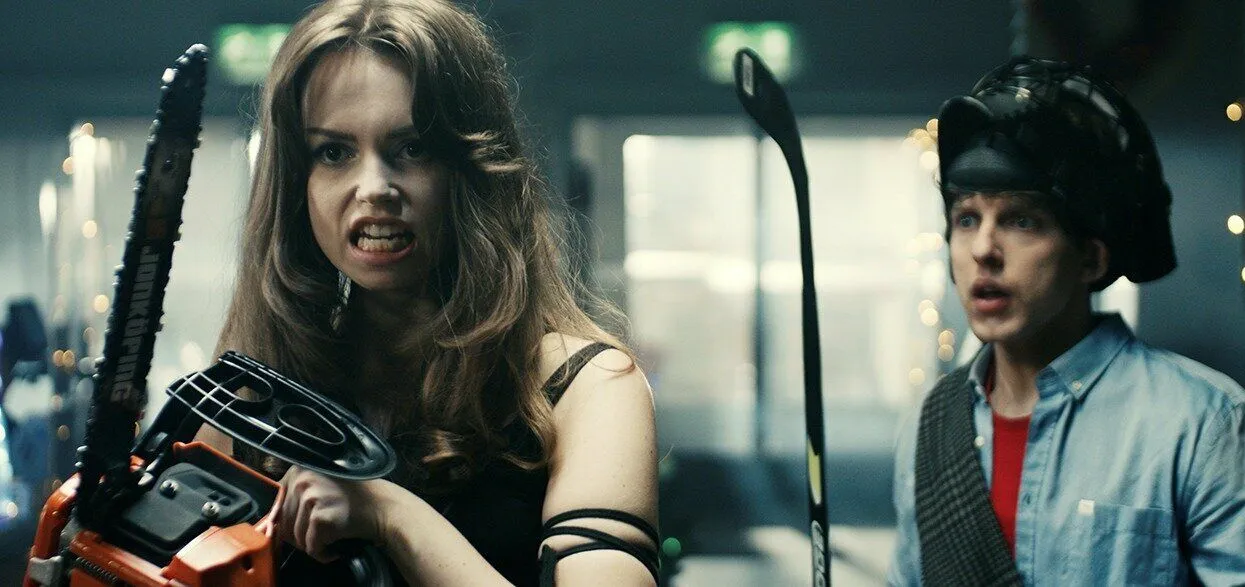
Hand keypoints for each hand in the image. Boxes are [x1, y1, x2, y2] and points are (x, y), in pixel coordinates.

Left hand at [277, 465, 392, 562]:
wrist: (383, 506)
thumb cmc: (356, 497)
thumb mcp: (322, 483)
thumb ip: (297, 493)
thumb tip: (272, 519)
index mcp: (299, 469)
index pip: (277, 504)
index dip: (292, 518)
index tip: (308, 521)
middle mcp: (302, 480)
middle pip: (285, 523)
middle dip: (303, 533)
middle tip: (325, 529)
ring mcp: (311, 498)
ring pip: (297, 537)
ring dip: (314, 543)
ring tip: (333, 534)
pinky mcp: (320, 519)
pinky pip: (311, 547)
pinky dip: (324, 552)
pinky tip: (337, 543)